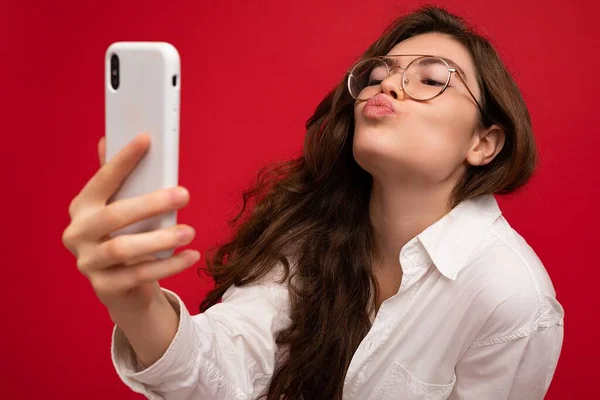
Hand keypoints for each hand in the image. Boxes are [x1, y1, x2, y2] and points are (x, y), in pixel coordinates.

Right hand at [62, 134, 199, 315]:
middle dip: (151, 204)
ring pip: (123, 249)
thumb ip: (117, 180)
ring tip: (190, 231)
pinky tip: (191, 255)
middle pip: (114, 217)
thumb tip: (108, 140)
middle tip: (184, 195)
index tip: (146, 138)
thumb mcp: (122, 209)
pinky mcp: (105, 288)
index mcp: (82, 209)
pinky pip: (140, 276)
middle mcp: (78, 235)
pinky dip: (169, 265)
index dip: (123, 160)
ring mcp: (88, 263)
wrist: (124, 289)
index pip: (102, 181)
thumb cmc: (126, 238)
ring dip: (160, 239)